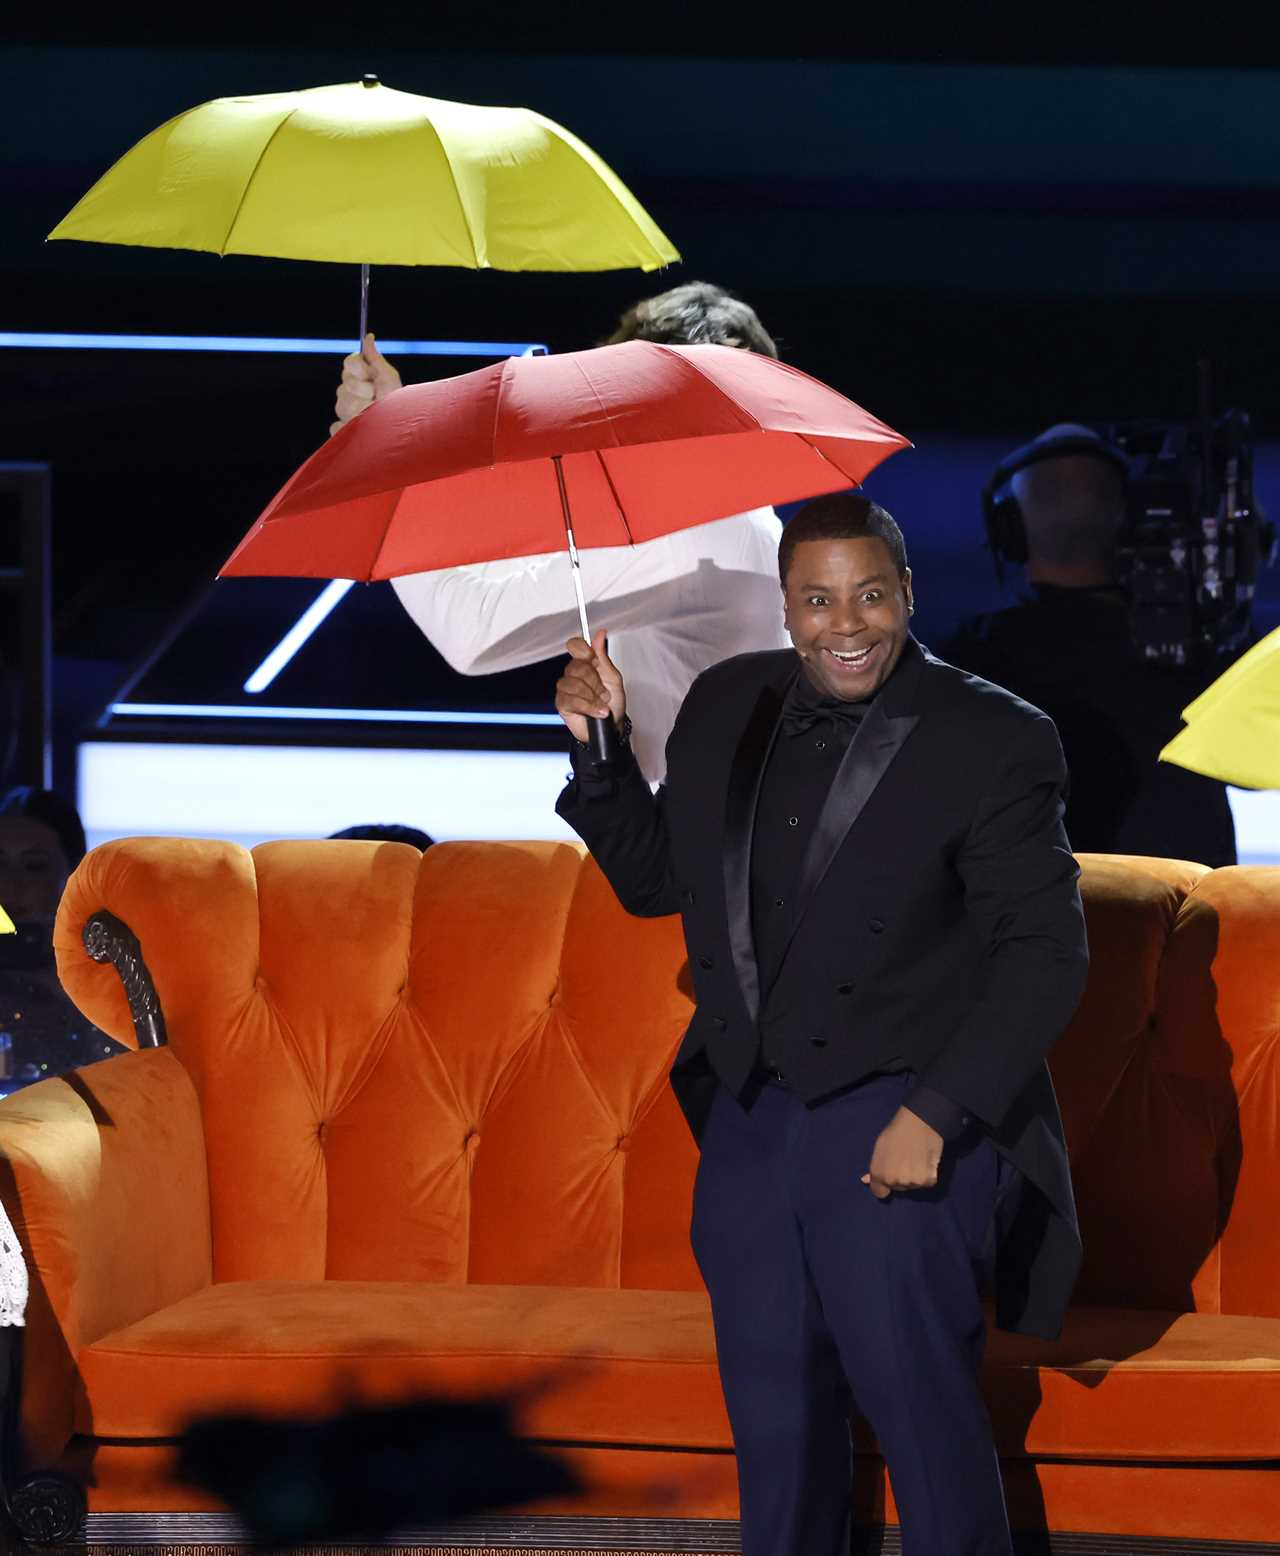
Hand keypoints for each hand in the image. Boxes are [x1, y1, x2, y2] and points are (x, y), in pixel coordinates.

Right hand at [329, 333, 402, 435]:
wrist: (399, 429)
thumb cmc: (397, 403)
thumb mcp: (389, 378)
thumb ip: (375, 359)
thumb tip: (368, 337)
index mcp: (358, 375)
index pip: (349, 363)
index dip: (359, 369)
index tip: (370, 376)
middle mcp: (347, 391)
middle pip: (345, 385)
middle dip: (364, 391)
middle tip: (376, 398)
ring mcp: (343, 410)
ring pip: (342, 405)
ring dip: (361, 410)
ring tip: (374, 415)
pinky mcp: (341, 429)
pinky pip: (337, 425)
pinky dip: (351, 427)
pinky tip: (363, 428)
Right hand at [555, 630, 626, 744]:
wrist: (612, 727)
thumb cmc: (613, 703)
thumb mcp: (613, 678)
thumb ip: (603, 657)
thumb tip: (600, 633)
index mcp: (586, 663)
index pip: (575, 645)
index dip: (583, 650)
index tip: (593, 659)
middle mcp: (573, 674)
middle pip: (576, 666)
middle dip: (595, 682)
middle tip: (604, 692)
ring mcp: (565, 689)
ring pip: (573, 684)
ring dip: (593, 696)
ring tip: (602, 704)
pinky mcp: (562, 704)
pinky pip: (572, 699)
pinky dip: (588, 706)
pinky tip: (597, 712)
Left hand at [861, 1106, 942, 1199]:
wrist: (918, 1123)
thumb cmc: (896, 1133)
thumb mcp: (879, 1148)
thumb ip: (875, 1166)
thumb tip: (865, 1180)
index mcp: (879, 1174)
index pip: (879, 1193)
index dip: (884, 1185)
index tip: (889, 1175)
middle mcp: (894, 1181)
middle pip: (897, 1188)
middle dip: (899, 1177)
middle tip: (904, 1160)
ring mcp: (911, 1182)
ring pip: (912, 1186)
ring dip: (913, 1176)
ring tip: (915, 1158)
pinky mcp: (927, 1180)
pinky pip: (926, 1182)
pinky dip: (927, 1175)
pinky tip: (925, 1161)